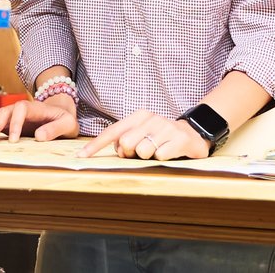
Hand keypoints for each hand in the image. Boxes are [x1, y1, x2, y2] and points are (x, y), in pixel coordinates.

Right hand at [0, 91, 78, 141]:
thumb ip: (56, 129)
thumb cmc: (65, 118)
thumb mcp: (68, 124)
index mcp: (36, 107)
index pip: (21, 109)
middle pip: (5, 111)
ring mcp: (16, 116)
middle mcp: (23, 109)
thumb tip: (39, 137)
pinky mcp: (13, 124)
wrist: (62, 113)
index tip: (14, 140)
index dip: (15, 123)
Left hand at [86, 109, 209, 162]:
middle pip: (127, 144)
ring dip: (148, 156)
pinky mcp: (180, 139)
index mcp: (139, 116)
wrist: (193, 133)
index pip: (112, 131)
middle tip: (143, 151)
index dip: (96, 145)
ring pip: (143, 151)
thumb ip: (126, 140)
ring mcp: (166, 128)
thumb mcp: (142, 134)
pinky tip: (170, 152)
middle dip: (131, 153)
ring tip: (158, 150)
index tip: (81, 156)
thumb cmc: (161, 136)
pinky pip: (160, 156)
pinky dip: (163, 158)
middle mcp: (151, 119)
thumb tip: (118, 150)